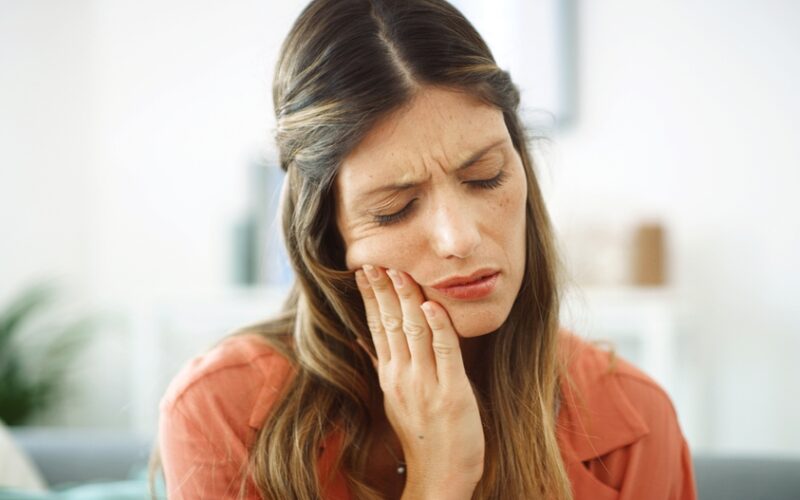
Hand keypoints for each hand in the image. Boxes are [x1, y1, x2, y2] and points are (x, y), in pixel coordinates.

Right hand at [354, 264, 484, 490]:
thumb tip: (363, 338)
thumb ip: (385, 364)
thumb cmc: (423, 435)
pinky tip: (432, 305)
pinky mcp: (451, 393)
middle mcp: (402, 376)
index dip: (371, 296)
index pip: (376, 326)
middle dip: (382, 289)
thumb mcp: (395, 397)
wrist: (440, 477)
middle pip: (390, 323)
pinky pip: (444, 353)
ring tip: (399, 271)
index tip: (364, 270)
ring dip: (407, 298)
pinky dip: (438, 327)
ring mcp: (425, 384)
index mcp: (389, 375)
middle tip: (375, 260)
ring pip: (414, 331)